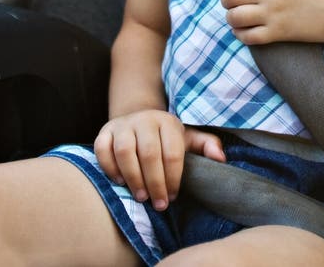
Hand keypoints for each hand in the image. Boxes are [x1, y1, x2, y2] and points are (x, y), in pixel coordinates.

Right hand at [94, 110, 224, 210]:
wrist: (138, 120)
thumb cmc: (166, 138)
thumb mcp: (188, 138)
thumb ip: (206, 146)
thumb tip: (221, 158)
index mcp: (168, 122)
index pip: (172, 152)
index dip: (173, 178)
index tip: (173, 197)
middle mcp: (145, 119)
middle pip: (149, 154)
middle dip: (155, 183)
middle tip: (158, 204)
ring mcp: (123, 125)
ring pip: (125, 151)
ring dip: (133, 178)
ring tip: (141, 197)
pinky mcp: (105, 131)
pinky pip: (103, 149)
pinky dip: (110, 168)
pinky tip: (120, 182)